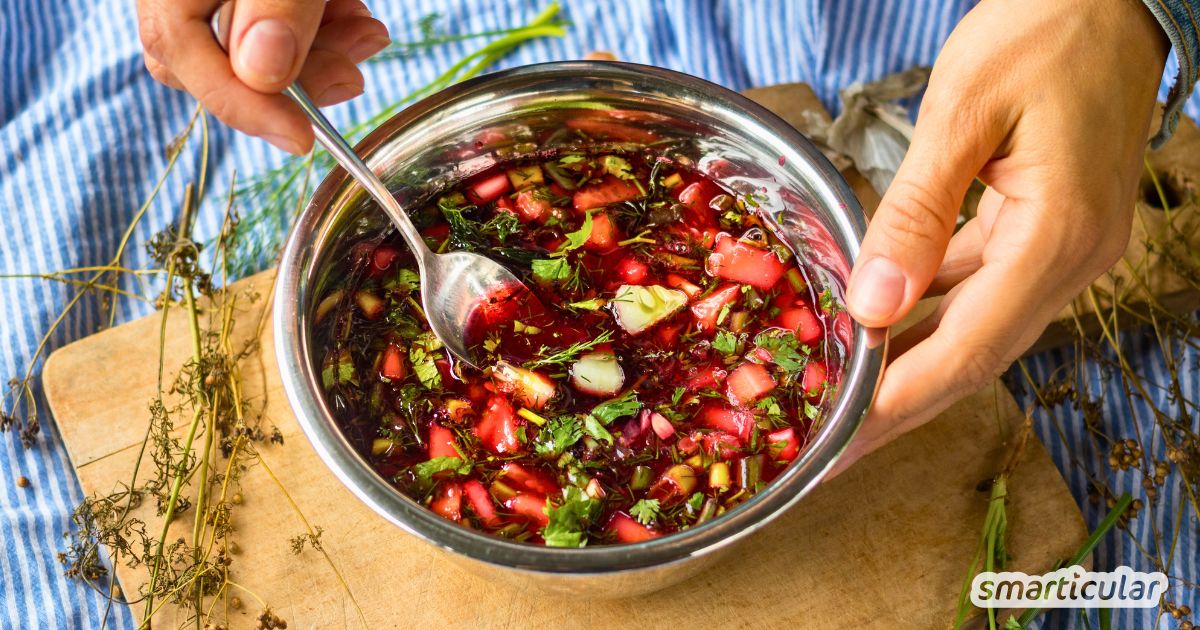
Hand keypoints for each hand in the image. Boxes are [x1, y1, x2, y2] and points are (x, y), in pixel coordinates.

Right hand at [137, 0, 390, 153]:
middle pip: (217, 58)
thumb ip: (273, 4)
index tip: (302, 140)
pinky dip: (317, 28)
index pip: (180, 55)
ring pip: (252, 43)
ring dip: (320, 53)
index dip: (245, 106)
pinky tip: (355, 19)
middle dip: (299, 78)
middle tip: (353, 76)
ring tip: (368, 37)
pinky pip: (268, 19)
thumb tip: (263, 73)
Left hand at [832, 0, 1167, 473]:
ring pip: (977, 328)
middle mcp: (1072, 258)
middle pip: (974, 355)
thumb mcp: (963, 114)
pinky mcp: (1050, 228)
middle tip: (829, 447)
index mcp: (1058, 236)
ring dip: (912, 363)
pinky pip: (982, 288)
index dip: (900, 403)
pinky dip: (931, 312)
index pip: (969, 349)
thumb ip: (915, 213)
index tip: (841, 443)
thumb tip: (873, 306)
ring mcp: (1067, 247)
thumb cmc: (1044, 30)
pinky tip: (883, 323)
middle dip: (899, 404)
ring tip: (843, 396)